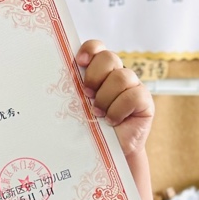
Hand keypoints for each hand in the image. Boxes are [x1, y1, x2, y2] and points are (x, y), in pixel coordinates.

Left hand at [78, 40, 153, 156]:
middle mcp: (117, 75)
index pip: (98, 48)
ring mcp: (133, 87)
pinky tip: (112, 120)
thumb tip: (53, 74)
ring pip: (121, 77)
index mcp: (99, 71)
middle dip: (95, 76)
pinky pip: (133, 96)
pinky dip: (118, 110)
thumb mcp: (76, 104)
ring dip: (105, 98)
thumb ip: (72, 87)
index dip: (90, 49)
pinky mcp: (145, 101)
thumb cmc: (88, 126)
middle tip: (88, 95)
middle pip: (109, 58)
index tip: (80, 62)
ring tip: (98, 113)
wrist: (108, 152)